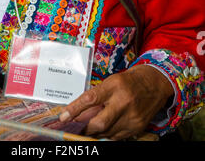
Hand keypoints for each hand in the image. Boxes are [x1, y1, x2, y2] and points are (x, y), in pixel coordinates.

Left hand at [59, 65, 173, 139]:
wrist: (155, 83)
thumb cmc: (129, 80)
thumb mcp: (111, 82)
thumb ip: (97, 96)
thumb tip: (77, 113)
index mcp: (115, 85)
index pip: (91, 98)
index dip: (74, 109)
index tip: (63, 117)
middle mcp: (124, 101)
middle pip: (99, 122)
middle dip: (84, 128)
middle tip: (73, 129)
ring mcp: (132, 116)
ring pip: (107, 132)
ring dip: (94, 132)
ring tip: (87, 128)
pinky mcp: (138, 127)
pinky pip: (117, 137)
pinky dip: (107, 135)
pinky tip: (103, 130)